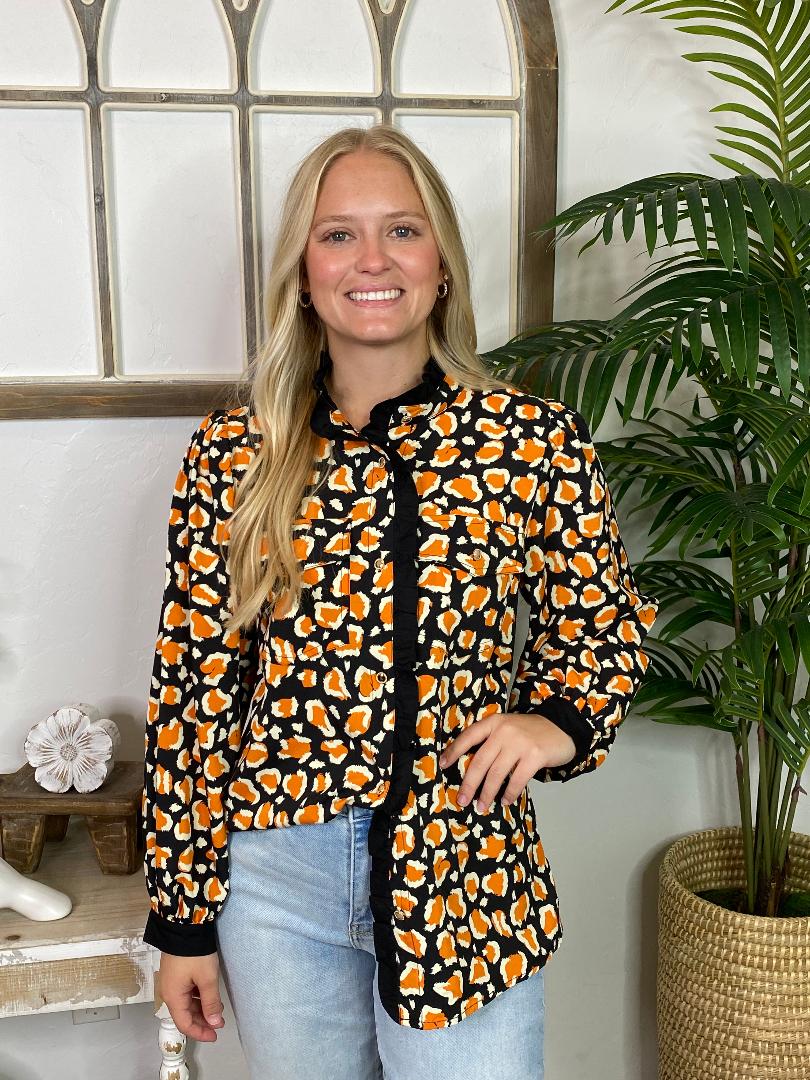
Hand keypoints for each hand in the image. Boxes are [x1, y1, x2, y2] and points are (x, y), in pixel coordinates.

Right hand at [158, 952, 224, 1041]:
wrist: (184, 927)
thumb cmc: (195, 955)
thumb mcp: (207, 979)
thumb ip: (211, 1003)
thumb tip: (214, 1023)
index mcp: (173, 997)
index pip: (185, 1024)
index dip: (200, 1033)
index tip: (215, 1035)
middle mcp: (169, 993)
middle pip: (185, 1015)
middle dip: (202, 1021)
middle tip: (220, 1023)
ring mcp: (171, 983)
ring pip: (186, 1004)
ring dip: (201, 1009)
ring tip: (217, 1010)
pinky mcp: (176, 974)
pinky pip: (186, 993)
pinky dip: (198, 998)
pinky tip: (208, 996)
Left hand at [438, 712, 577, 811]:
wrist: (562, 728)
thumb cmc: (530, 732)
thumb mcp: (507, 728)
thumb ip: (491, 742)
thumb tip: (471, 770)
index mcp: (494, 722)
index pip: (468, 736)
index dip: (454, 751)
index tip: (442, 765)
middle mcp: (505, 730)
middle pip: (480, 761)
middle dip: (468, 783)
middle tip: (462, 800)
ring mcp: (520, 743)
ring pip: (496, 773)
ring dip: (487, 793)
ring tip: (481, 806)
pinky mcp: (535, 755)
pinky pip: (517, 780)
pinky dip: (509, 793)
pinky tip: (505, 801)